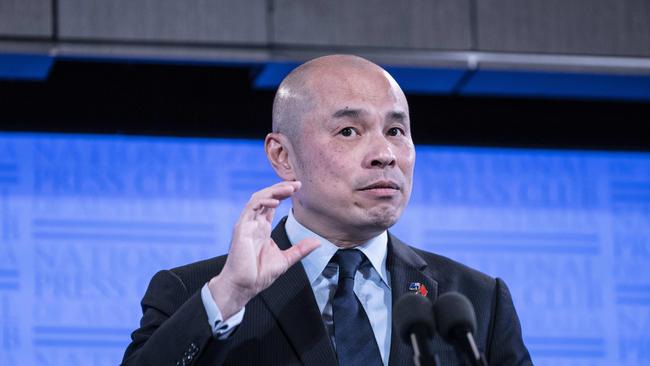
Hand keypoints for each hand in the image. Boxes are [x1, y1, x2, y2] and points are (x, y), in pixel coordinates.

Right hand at [208, 181, 319, 318]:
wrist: (244, 286)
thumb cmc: (259, 274)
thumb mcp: (286, 259)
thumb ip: (300, 249)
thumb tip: (317, 242)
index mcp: (263, 228)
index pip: (271, 203)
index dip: (283, 193)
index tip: (298, 188)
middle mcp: (254, 223)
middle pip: (266, 197)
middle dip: (281, 188)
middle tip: (297, 184)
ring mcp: (247, 224)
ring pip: (258, 198)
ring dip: (273, 190)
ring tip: (289, 188)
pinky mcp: (241, 228)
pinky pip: (251, 208)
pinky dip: (263, 200)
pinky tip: (276, 200)